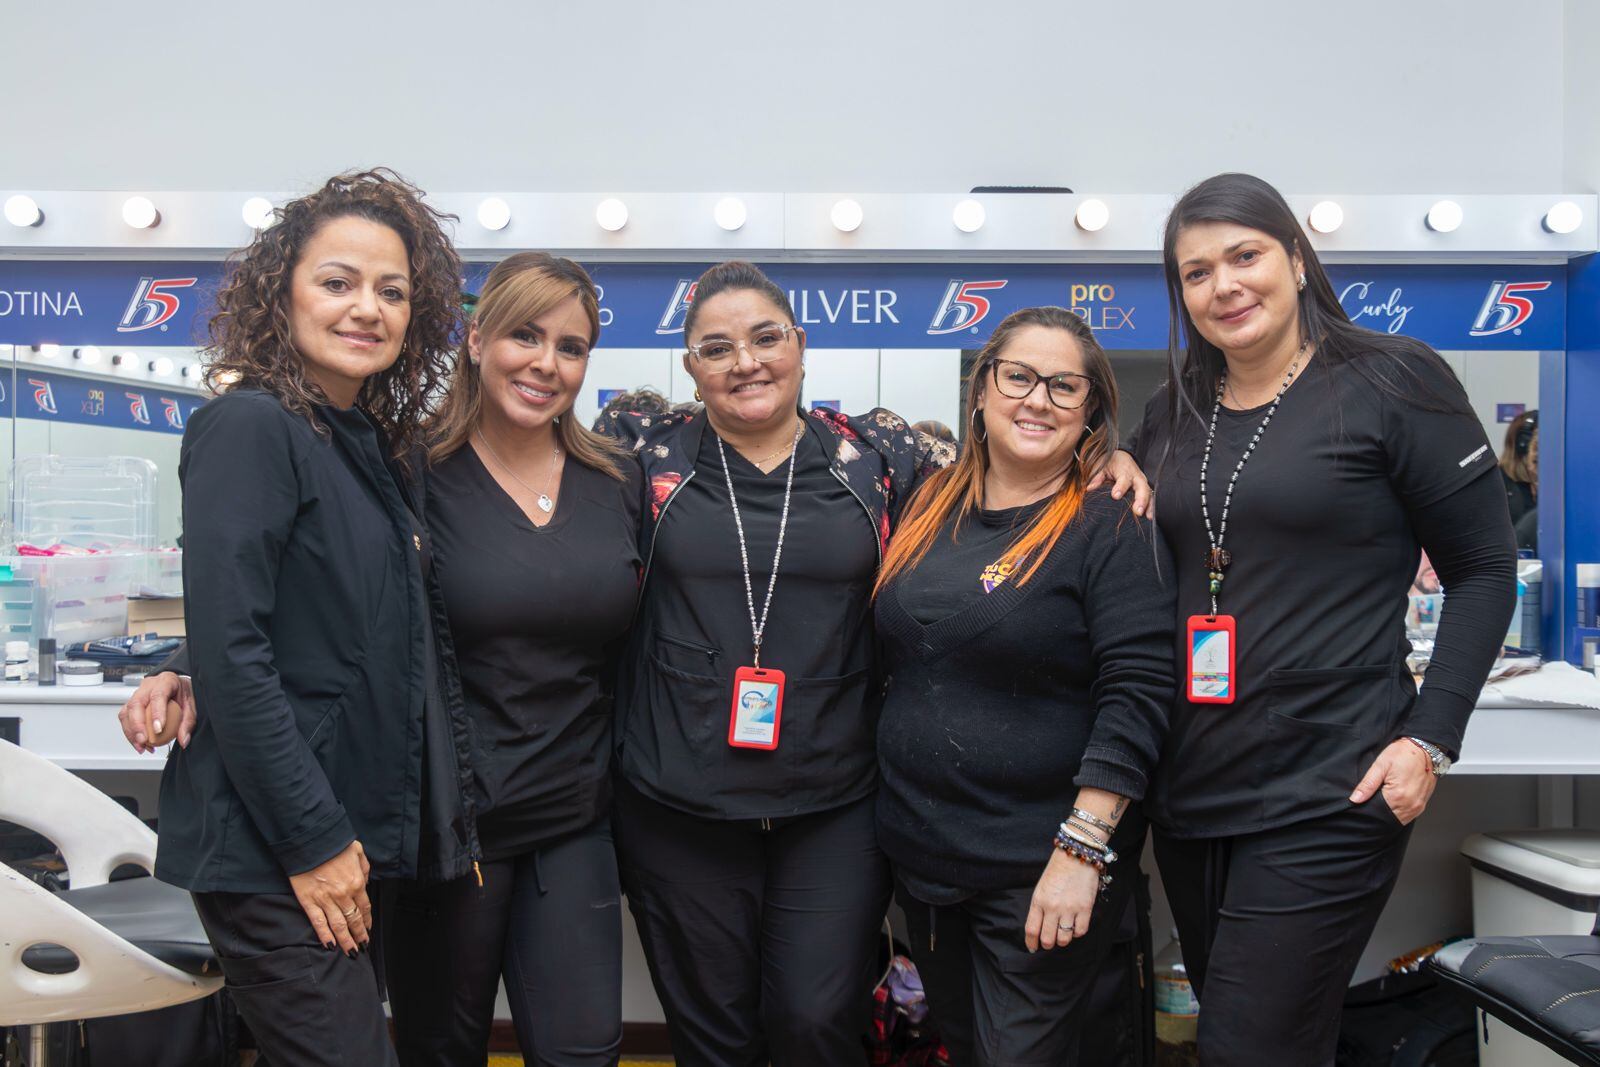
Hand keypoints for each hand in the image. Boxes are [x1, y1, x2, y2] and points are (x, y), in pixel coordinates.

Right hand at [117, 672, 195, 752]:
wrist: (177, 686)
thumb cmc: (183, 693)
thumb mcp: (192, 705)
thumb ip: (188, 722)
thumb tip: (183, 740)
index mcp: (166, 681)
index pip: (158, 695)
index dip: (156, 713)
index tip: (158, 729)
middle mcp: (148, 686)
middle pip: (136, 703)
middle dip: (137, 725)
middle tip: (145, 741)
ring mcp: (137, 694)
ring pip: (126, 712)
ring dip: (131, 733)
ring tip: (142, 746)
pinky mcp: (131, 704)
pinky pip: (125, 719)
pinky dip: (130, 733)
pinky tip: (139, 744)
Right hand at [288, 840, 371, 954]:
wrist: (310, 840)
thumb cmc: (334, 844)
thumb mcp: (358, 852)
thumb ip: (364, 869)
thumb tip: (364, 883)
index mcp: (357, 882)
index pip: (364, 908)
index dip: (367, 921)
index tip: (368, 930)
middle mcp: (343, 894)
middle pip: (353, 920)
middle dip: (359, 936)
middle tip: (362, 947)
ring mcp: (325, 899)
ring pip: (338, 926)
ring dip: (346, 941)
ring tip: (351, 952)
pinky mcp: (309, 901)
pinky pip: (318, 922)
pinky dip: (325, 935)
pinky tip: (330, 945)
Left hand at [1025, 849, 1100, 951]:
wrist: (1076, 855)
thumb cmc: (1057, 870)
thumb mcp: (1041, 887)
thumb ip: (1039, 907)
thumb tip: (1039, 927)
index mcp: (1039, 900)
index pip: (1032, 929)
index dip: (1031, 942)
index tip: (1032, 947)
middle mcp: (1053, 907)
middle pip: (1047, 938)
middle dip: (1047, 944)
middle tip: (1049, 942)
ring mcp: (1070, 909)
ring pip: (1064, 939)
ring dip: (1062, 940)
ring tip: (1062, 934)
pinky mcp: (1085, 908)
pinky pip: (1080, 931)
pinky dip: (1077, 932)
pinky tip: (1075, 926)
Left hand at [1086, 449, 1154, 519]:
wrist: (1119, 456)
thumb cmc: (1110, 462)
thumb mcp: (1101, 467)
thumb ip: (1097, 477)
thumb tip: (1090, 487)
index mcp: (1124, 469)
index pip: (1124, 479)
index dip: (1121, 487)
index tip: (1115, 496)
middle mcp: (1136, 476)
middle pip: (1141, 487)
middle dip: (1140, 499)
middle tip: (1137, 511)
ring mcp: (1141, 483)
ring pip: (1148, 493)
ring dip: (1148, 505)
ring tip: (1146, 516)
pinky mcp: (1143, 488)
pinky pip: (1149, 497)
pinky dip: (1150, 506)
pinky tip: (1149, 516)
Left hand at [1350, 739, 1436, 824]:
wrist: (1424, 748)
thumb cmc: (1404, 754)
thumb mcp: (1381, 765)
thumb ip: (1367, 784)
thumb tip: (1355, 799)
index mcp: (1397, 796)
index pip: (1377, 813)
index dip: (1368, 809)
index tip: (1363, 803)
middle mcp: (1410, 804)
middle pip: (1388, 818)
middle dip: (1378, 813)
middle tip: (1372, 800)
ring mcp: (1418, 806)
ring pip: (1398, 819)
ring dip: (1388, 814)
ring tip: (1382, 800)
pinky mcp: (1422, 805)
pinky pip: (1407, 816)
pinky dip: (1398, 813)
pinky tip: (1392, 803)